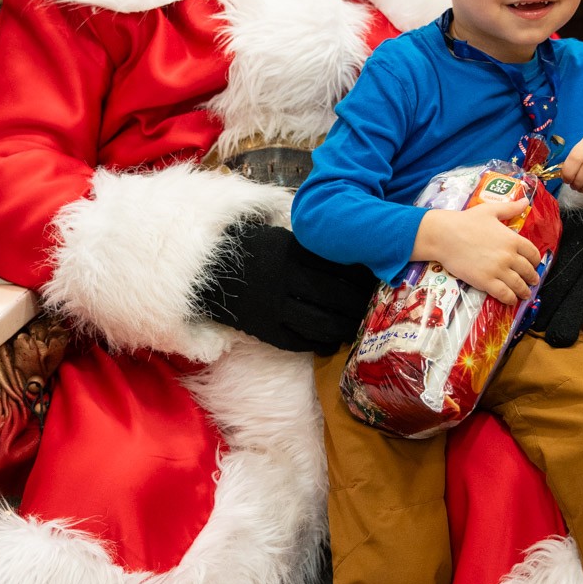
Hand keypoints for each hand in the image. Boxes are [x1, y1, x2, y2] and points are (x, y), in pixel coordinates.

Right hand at [196, 221, 375, 354]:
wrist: (207, 272)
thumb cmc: (251, 251)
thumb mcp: (282, 239)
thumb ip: (313, 250)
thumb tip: (355, 258)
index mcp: (292, 252)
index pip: (339, 267)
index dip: (362, 279)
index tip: (375, 282)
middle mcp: (285, 279)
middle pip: (336, 297)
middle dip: (358, 306)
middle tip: (371, 309)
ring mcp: (273, 306)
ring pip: (322, 323)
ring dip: (344, 329)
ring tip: (354, 329)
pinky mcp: (264, 329)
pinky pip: (300, 342)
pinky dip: (319, 344)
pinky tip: (330, 342)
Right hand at [415, 198, 541, 305]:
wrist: (445, 235)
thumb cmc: (466, 221)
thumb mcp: (490, 211)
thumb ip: (510, 208)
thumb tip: (525, 201)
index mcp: (512, 239)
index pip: (532, 253)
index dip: (535, 261)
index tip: (534, 265)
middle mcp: (509, 256)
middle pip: (528, 271)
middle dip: (532, 278)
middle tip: (532, 282)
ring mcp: (498, 270)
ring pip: (518, 285)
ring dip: (524, 291)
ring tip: (524, 294)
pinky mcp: (486, 281)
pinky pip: (504, 294)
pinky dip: (510, 299)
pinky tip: (511, 300)